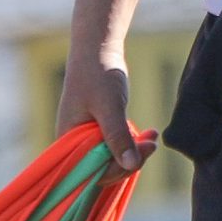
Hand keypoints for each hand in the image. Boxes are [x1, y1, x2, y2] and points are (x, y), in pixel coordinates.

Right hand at [56, 51, 151, 170]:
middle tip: (152, 145)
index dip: (117, 169)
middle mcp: (75, 142)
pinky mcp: (100, 130)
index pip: (92, 171)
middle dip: (130, 160)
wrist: (97, 49)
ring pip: (113, 158)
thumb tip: (130, 165)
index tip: (140, 154)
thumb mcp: (109, 106)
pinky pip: (117, 146)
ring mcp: (88, 137)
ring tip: (153, 138)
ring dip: (135, 152)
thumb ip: (117, 136)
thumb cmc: (97, 75)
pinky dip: (133, 143)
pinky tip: (149, 133)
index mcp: (68, 140)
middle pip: (104, 168)